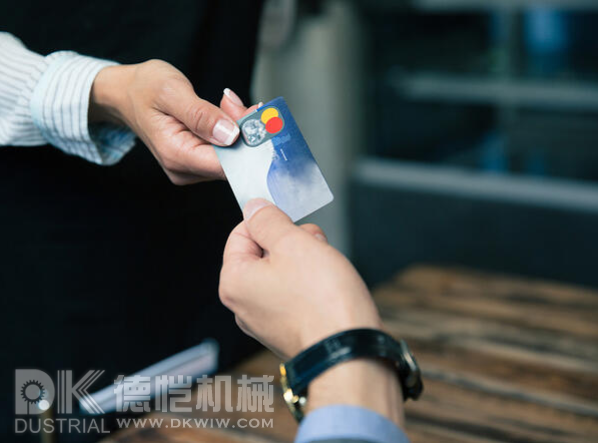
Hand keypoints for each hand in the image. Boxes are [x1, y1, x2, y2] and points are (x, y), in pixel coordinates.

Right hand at [90, 60, 256, 183]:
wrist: (125, 93)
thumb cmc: (144, 88)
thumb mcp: (171, 91)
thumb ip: (202, 115)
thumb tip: (231, 135)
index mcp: (177, 155)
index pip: (226, 164)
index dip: (249, 144)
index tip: (261, 119)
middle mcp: (184, 170)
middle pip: (232, 161)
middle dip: (247, 133)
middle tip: (251, 105)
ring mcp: (190, 169)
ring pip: (231, 156)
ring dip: (241, 131)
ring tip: (231, 104)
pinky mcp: (197, 162)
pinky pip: (224, 152)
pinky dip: (233, 133)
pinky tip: (228, 113)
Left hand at [219, 198, 381, 359]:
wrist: (351, 352)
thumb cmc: (322, 300)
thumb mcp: (293, 243)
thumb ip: (268, 221)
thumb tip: (254, 207)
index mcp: (234, 282)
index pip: (241, 234)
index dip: (268, 221)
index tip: (292, 221)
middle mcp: (244, 305)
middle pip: (263, 253)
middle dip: (292, 243)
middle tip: (314, 247)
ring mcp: (267, 321)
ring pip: (283, 272)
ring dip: (306, 262)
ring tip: (327, 270)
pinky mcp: (289, 330)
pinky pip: (296, 295)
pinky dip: (313, 286)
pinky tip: (331, 288)